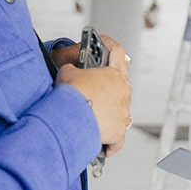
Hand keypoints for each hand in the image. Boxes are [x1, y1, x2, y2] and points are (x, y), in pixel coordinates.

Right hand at [55, 35, 131, 156]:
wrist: (72, 117)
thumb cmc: (72, 95)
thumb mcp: (67, 73)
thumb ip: (72, 69)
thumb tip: (70, 72)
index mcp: (114, 74)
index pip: (117, 52)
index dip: (110, 45)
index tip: (106, 43)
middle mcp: (123, 93)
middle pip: (121, 84)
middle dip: (109, 85)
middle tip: (96, 87)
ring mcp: (123, 113)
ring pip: (120, 112)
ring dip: (109, 113)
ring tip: (93, 118)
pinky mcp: (119, 133)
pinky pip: (117, 140)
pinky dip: (110, 143)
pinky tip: (103, 146)